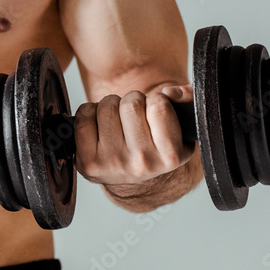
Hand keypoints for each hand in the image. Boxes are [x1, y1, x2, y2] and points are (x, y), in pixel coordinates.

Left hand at [73, 85, 194, 185]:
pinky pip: (84, 116)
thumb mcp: (179, 128)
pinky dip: (89, 112)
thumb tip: (173, 92)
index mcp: (170, 156)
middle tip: (133, 113)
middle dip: (132, 100)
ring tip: (117, 119)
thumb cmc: (153, 144)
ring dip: (110, 105)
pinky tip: (98, 125)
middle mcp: (142, 163)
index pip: (159, 106)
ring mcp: (113, 163)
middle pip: (130, 104)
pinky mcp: (88, 162)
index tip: (154, 108)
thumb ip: (186, 103)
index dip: (155, 99)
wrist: (130, 178)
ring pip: (106, 107)